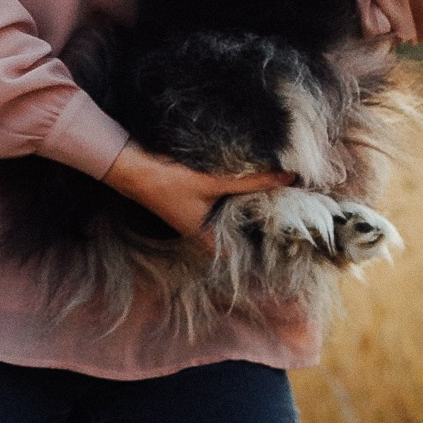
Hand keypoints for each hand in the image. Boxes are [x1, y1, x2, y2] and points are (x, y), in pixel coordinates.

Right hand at [105, 140, 287, 246]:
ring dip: (247, 213)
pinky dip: (235, 200)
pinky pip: (221, 206)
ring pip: (229, 221)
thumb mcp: (213, 182)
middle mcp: (201, 233)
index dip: (263, 252)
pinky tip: (249, 186)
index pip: (242, 256)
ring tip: (278, 202)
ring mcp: (194, 218)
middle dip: (260, 228)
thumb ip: (252, 181)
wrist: (131, 166)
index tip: (289, 245)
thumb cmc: (169, 182)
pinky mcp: (191, 202)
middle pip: (238, 237)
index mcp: (206, 239)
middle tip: (291, 219)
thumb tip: (290, 178)